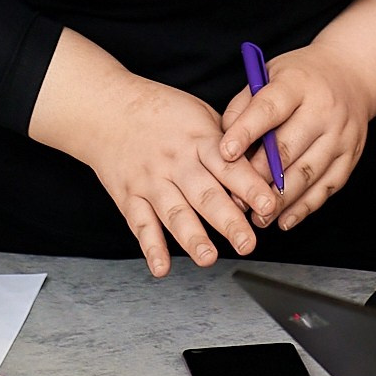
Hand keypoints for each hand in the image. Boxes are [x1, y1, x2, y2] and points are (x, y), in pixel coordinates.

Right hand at [73, 73, 279, 276]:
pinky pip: (140, 225)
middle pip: (205, 194)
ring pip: (174, 213)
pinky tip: (161, 267)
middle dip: (228, 221)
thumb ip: (229, 144)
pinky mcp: (129, 197)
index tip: (268, 205)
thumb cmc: (162, 111)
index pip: (229, 166)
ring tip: (209, 258)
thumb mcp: (201, 114)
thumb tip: (261, 173)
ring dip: (192, 238)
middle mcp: (176, 162)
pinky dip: (151, 247)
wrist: (107, 108)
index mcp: (199, 140)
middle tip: (247, 243)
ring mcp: (151, 181)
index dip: (251, 186)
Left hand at [219, 45, 375, 230]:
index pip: (268, 109)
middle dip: (259, 177)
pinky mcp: (351, 156)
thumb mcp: (268, 75)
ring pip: (307, 173)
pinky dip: (304, 207)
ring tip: (256, 217)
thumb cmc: (299, 78)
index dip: (246, 132)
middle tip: (235, 199)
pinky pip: (326, 188)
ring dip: (279, 200)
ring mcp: (341, 135)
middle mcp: (323, 109)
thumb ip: (243, 107)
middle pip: (288, 148)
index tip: (225, 153)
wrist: (351, 74)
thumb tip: (224, 146)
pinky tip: (283, 219)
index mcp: (297, 84)